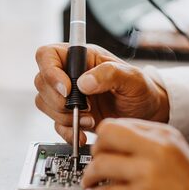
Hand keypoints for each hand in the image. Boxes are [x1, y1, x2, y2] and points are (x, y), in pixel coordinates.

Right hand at [34, 43, 168, 144]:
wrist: (147, 113)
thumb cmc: (140, 89)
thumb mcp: (132, 78)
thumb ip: (109, 74)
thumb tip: (83, 82)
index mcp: (80, 57)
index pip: (47, 55)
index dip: (50, 72)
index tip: (67, 89)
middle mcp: (69, 74)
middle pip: (41, 82)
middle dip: (59, 100)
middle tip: (84, 108)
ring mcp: (68, 96)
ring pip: (45, 104)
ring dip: (64, 117)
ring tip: (91, 120)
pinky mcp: (70, 116)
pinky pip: (56, 125)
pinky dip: (67, 132)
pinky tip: (83, 135)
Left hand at [82, 118, 188, 189]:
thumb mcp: (177, 153)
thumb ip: (148, 144)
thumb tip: (115, 145)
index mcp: (164, 136)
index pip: (117, 125)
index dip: (104, 138)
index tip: (100, 148)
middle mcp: (155, 151)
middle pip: (105, 138)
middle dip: (93, 152)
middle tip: (92, 164)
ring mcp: (145, 176)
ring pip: (99, 166)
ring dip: (90, 177)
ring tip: (91, 183)